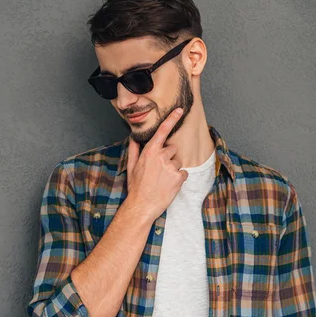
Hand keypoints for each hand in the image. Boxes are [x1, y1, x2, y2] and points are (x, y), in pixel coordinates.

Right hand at [125, 107, 188, 221]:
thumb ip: (134, 150)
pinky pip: (184, 173)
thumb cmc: (136, 187)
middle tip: (159, 171)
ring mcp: (171, 167)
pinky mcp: (179, 178)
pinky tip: (169, 185)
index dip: (172, 119)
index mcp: (150, 151)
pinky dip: (179, 179)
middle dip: (168, 157)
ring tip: (163, 180)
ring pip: (178, 162)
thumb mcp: (131, 166)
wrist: (142, 206)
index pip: (163, 131)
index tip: (180, 110)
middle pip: (172, 149)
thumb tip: (133, 138)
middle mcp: (161, 156)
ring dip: (173, 169)